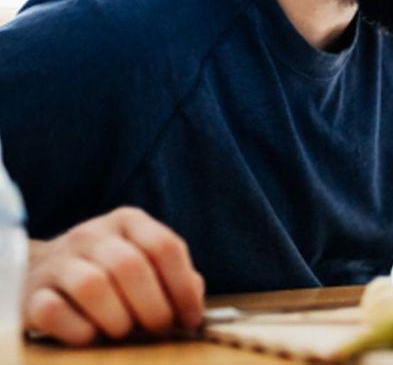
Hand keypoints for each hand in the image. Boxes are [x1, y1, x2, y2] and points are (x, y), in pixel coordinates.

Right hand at [24, 206, 204, 345]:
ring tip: (124, 333)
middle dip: (153, 308)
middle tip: (159, 331)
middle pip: (131, 266)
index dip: (183, 287)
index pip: (165, 246)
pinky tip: (90, 336)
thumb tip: (194, 301)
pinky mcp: (31, 292)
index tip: (190, 319)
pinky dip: (78, 331)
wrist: (45, 273)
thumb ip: (175, 277)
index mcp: (128, 221)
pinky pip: (53, 311)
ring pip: (92, 286)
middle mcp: (92, 234)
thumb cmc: (111, 275)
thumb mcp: (145, 263)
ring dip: (117, 319)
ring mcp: (58, 260)